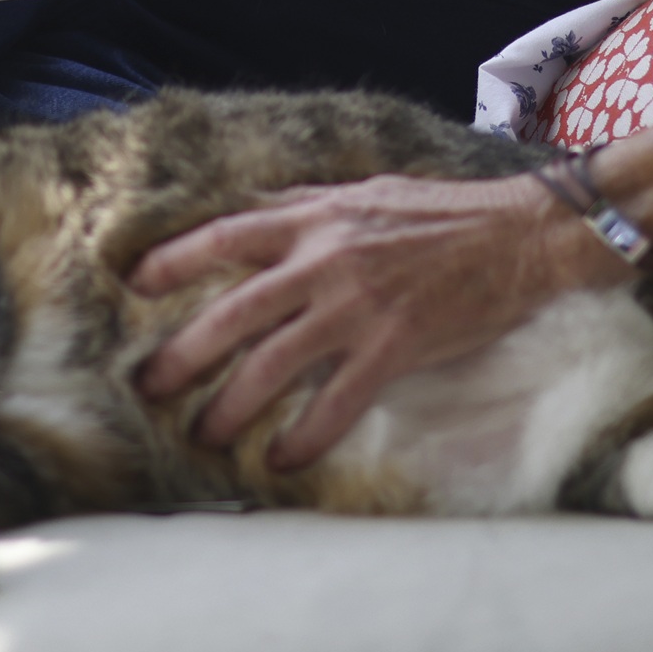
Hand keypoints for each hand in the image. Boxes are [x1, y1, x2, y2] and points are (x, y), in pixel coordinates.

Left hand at [128, 174, 629, 471]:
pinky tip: (284, 459)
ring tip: (206, 435)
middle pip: (233, 313)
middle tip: (148, 387)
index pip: (224, 235)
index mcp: (314, 218)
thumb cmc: (442, 211)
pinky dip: (305, 437)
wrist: (521, 235)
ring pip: (273, 365)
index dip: (172, 259)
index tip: (131, 283)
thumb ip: (305, 206)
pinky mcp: (395, 347)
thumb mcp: (363, 191)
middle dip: (182, 355)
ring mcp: (358, 307)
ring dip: (232, 407)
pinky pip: (337, 403)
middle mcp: (325, 260)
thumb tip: (249, 213)